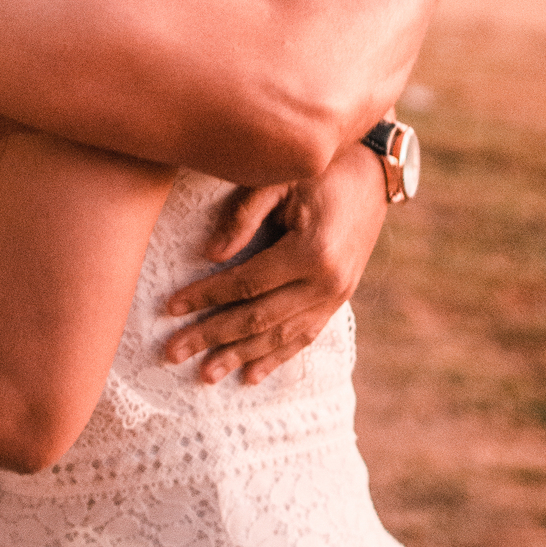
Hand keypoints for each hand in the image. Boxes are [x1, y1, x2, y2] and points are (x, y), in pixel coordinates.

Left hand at [162, 142, 386, 383]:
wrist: (374, 177)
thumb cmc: (320, 171)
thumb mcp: (280, 179)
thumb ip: (244, 215)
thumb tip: (209, 255)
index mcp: (311, 252)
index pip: (247, 283)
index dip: (206, 296)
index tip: (171, 307)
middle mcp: (327, 283)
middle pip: (259, 318)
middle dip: (213, 336)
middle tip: (173, 352)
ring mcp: (337, 297)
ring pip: (281, 337)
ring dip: (240, 357)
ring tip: (204, 375)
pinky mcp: (339, 301)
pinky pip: (305, 337)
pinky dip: (276, 358)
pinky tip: (250, 375)